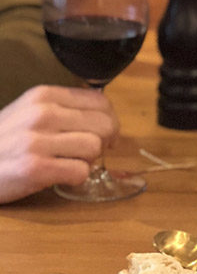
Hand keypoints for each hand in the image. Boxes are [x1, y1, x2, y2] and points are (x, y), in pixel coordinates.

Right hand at [0, 85, 117, 203]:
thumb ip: (63, 108)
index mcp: (44, 95)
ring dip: (87, 161)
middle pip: (104, 125)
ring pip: (94, 148)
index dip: (109, 120)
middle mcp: (42, 113)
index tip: (104, 134)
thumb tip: (105, 114)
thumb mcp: (29, 111)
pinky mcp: (35, 168)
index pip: (100, 101)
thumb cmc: (4, 140)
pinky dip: (76, 178)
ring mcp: (37, 140)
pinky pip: (80, 172)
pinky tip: (59, 176)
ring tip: (68, 163)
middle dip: (104, 142)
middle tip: (88, 153)